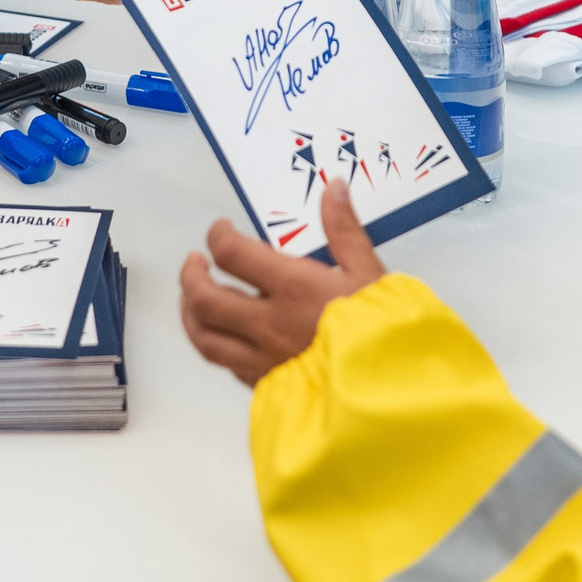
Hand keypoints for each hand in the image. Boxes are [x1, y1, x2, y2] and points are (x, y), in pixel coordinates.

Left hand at [180, 181, 385, 386]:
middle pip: (205, 299)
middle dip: (191, 276)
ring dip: (191, 314)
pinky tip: (225, 335)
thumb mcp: (370, 273)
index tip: (220, 229)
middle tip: (195, 262)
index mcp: (292, 288)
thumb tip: (332, 186)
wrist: (391, 394)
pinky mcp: (266, 387)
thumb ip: (344, 229)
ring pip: (205, 338)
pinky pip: (228, 365)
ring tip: (193, 299)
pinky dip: (217, 344)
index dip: (217, 236)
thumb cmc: (382, 331)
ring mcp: (262, 361)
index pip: (231, 254)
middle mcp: (268, 324)